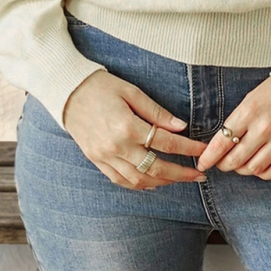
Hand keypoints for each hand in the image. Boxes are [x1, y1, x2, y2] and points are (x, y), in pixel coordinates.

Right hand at [63, 70, 208, 189]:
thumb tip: (180, 127)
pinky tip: (152, 182)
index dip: (188, 148)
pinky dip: (139, 184)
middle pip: (156, 168)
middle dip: (181, 174)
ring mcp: (104, 157)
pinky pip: (121, 180)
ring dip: (162, 182)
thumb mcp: (131, 91)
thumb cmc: (101, 86)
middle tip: (200, 175)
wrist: (66, 91)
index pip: (165, 142)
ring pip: (139, 180)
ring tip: (180, 179)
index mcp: (127, 126)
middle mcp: (116, 146)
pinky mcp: (96, 161)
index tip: (203, 150)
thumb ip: (156, 111)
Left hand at [195, 76, 270, 179]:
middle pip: (236, 159)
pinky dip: (264, 174)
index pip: (222, 141)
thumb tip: (223, 142)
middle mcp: (264, 127)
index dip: (209, 156)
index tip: (203, 162)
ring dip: (243, 170)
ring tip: (240, 165)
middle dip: (224, 165)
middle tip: (221, 164)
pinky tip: (259, 168)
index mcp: (249, 111)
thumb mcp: (251, 97)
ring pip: (254, 168)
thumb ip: (238, 119)